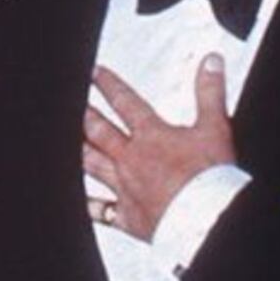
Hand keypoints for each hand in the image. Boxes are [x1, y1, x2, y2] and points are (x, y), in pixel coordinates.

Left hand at [83, 54, 235, 239]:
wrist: (208, 219)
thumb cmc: (212, 177)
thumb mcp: (215, 127)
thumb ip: (209, 92)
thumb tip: (210, 61)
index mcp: (152, 136)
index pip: (125, 102)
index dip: (107, 84)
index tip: (92, 73)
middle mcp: (131, 159)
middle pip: (99, 132)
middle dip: (83, 116)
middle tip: (67, 104)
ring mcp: (125, 187)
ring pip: (92, 165)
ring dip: (79, 152)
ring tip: (63, 143)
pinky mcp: (128, 216)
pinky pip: (101, 210)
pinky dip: (90, 204)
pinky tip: (80, 200)